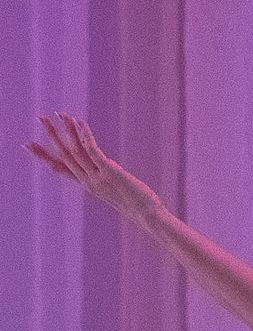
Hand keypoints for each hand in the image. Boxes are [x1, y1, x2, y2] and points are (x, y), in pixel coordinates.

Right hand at [27, 114, 162, 225]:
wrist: (147, 215)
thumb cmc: (135, 203)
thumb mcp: (114, 188)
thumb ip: (105, 175)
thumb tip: (107, 163)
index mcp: (85, 185)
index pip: (59, 168)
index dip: (43, 155)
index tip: (28, 144)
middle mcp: (87, 181)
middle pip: (63, 155)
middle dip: (52, 135)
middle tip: (41, 118)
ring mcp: (96, 177)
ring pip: (76, 150)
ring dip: (68, 130)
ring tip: (61, 114)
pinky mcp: (109, 172)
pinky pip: (92, 150)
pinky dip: (85, 135)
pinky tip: (81, 122)